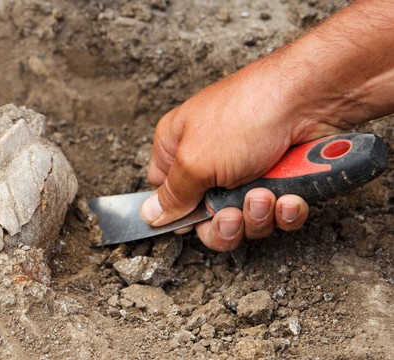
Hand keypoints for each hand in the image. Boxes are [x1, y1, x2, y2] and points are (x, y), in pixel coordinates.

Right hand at [140, 59, 339, 250]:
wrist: (310, 99)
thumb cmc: (246, 114)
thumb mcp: (195, 160)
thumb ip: (172, 194)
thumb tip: (151, 214)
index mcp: (177, 148)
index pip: (164, 193)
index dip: (176, 214)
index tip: (190, 223)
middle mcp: (209, 160)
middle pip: (205, 217)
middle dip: (223, 224)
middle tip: (233, 215)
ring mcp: (246, 171)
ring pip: (244, 219)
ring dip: (257, 215)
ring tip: (265, 194)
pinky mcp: (280, 179)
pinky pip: (277, 214)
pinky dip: (284, 211)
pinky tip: (289, 197)